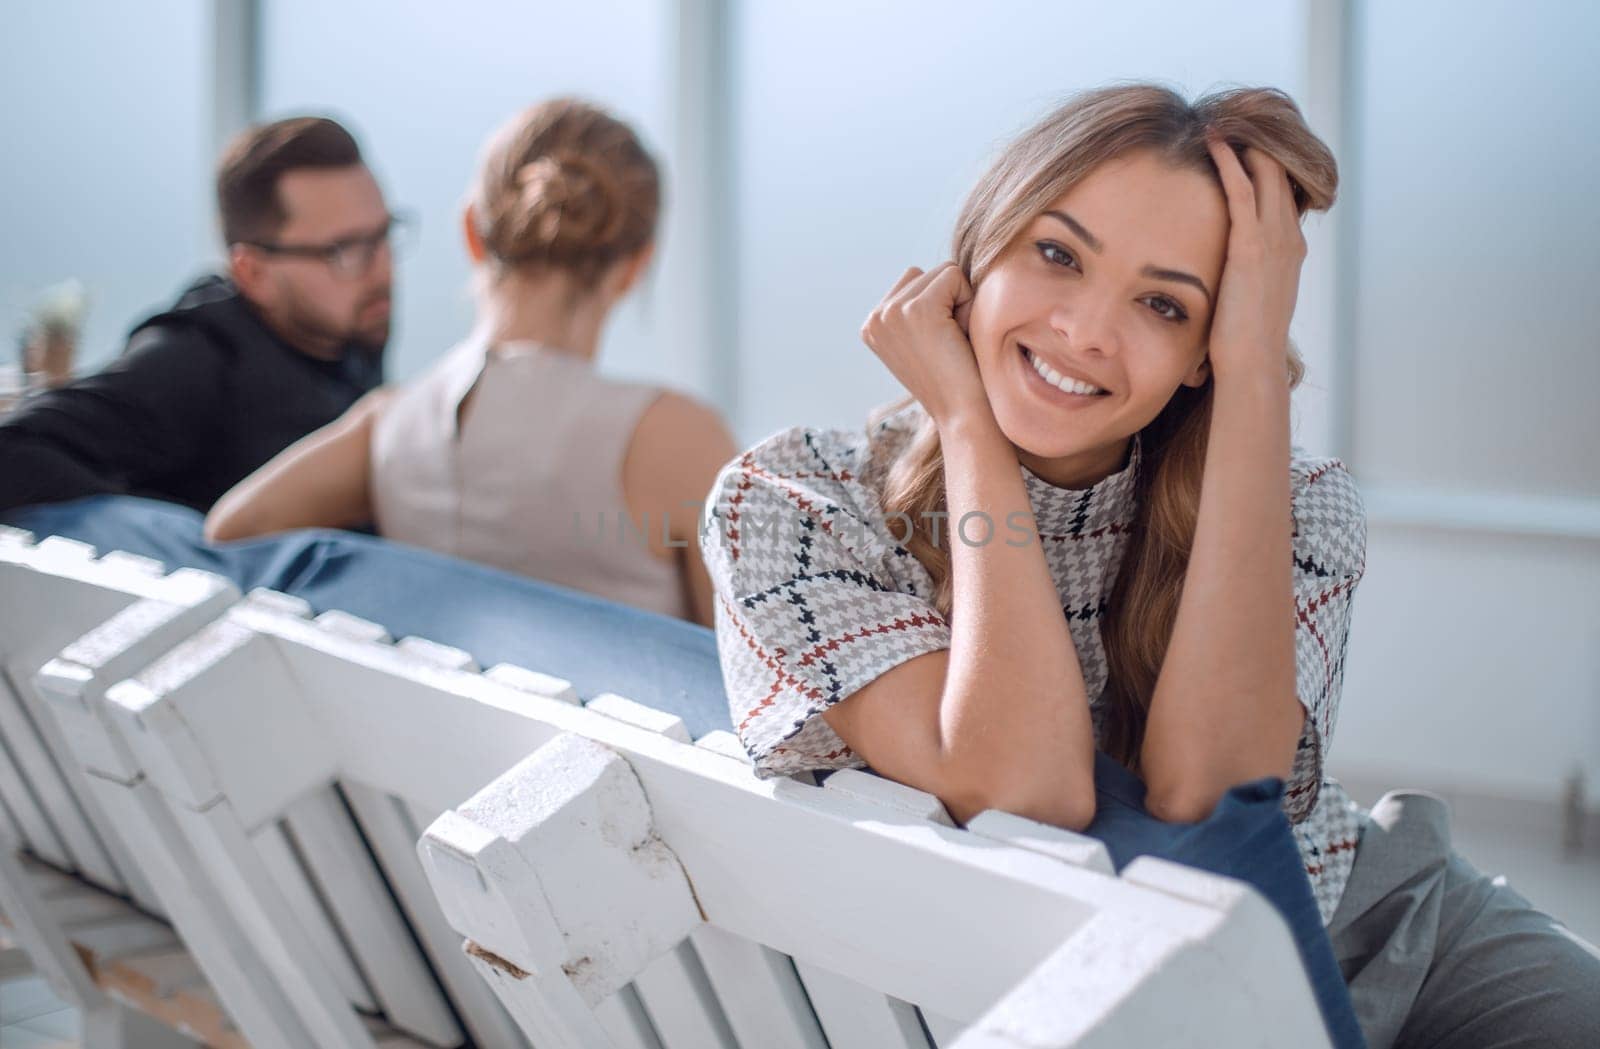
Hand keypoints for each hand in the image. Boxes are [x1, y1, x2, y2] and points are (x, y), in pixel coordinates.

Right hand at [860, 263, 990, 428]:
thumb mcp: (923, 339)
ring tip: (955, 339)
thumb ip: (918, 307)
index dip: (939, 306)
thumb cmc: (955, 380)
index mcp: (872, 325)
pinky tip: (961, 335)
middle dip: (948, 300)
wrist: (963, 414)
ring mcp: (892, 313)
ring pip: (941, 272)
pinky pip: (955, 276)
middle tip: (950, 343)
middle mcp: (875, 318)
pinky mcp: (917, 310)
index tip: (938, 345)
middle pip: (925, 273)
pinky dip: (968, 301)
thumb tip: (938, 269)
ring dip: (959, 300)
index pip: (912, 282)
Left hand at [1204, 137, 1306, 385]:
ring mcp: (1274, 239)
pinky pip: (1241, 189)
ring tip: (1222, 121)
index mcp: (1290, 250)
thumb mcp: (1250, 298)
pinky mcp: (1251, 245)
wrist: (1252, 362)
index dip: (1266, 167)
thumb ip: (1246, 276)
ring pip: (1266, 174)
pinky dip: (1229, 161)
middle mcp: (1289, 238)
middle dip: (1259, 146)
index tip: (1243, 145)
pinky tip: (1214, 142)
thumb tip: (1228, 274)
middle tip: (1233, 121)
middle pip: (1280, 174)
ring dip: (1244, 144)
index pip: (1283, 194)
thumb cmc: (1244, 340)